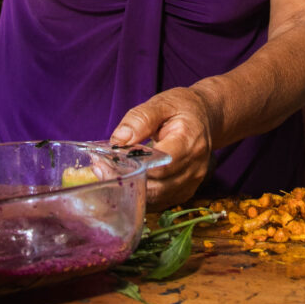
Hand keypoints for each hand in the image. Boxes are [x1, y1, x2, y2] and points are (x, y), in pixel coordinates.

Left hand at [109, 87, 216, 209]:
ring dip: (131, 188)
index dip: (134, 166)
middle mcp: (195, 167)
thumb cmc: (182, 108)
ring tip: (107, 172)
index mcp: (190, 142)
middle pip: (157, 186)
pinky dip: (141, 193)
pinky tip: (125, 179)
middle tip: (100, 167)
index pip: (162, 165)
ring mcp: (192, 182)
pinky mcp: (185, 190)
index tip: (108, 159)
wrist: (205, 117)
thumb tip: (119, 139)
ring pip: (156, 197)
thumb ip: (141, 119)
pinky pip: (160, 200)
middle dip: (127, 179)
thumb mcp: (162, 103)